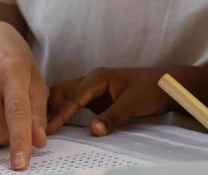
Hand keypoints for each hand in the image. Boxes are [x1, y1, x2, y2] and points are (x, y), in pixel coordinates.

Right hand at [46, 67, 174, 135]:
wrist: (166, 86)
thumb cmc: (151, 89)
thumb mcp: (133, 104)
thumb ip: (113, 117)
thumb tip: (94, 131)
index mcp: (98, 77)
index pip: (73, 96)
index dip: (60, 113)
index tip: (48, 129)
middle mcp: (92, 81)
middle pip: (62, 92)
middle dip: (50, 108)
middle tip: (40, 127)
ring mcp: (94, 90)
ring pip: (68, 98)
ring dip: (57, 111)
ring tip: (45, 129)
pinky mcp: (98, 100)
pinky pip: (77, 106)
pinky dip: (67, 115)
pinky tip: (61, 128)